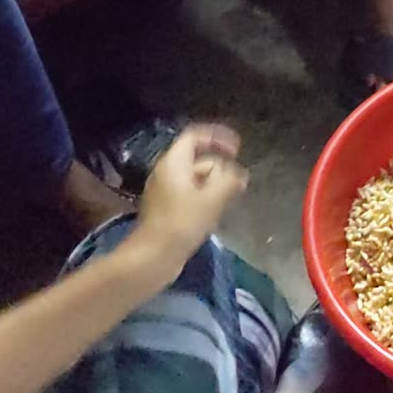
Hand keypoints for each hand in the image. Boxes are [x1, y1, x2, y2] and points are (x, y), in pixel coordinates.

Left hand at [126, 124, 248, 275]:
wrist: (153, 256)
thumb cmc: (182, 223)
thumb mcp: (211, 200)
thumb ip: (229, 181)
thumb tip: (240, 174)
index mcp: (174, 163)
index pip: (195, 136)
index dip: (218, 137)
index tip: (238, 148)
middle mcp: (167, 172)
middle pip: (197, 158)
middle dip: (221, 167)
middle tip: (239, 183)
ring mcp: (165, 191)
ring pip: (195, 178)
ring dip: (215, 184)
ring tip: (231, 198)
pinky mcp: (167, 209)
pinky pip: (190, 193)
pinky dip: (205, 197)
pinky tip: (216, 212)